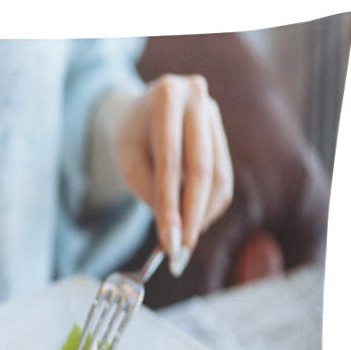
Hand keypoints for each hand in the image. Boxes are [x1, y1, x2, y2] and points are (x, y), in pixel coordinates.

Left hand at [113, 74, 233, 275]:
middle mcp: (197, 98)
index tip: (169, 242)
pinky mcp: (222, 134)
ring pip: (218, 177)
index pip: (170, 162)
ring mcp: (214, 114)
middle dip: (192, 216)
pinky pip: (223, 179)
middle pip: (201, 169)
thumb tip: (173, 235)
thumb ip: (149, 192)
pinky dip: (208, 207)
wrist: (142, 109)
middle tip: (182, 252)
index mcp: (166, 97)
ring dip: (202, 216)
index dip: (171, 206)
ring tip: (183, 242)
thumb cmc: (130, 137)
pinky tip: (192, 223)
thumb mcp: (127, 160)